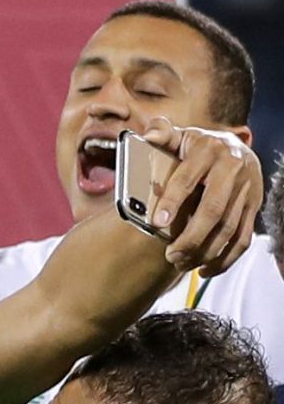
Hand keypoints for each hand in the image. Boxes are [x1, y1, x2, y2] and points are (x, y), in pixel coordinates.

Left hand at [138, 117, 261, 274]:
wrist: (238, 149)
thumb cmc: (200, 146)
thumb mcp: (183, 136)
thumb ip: (163, 134)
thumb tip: (148, 133)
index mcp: (210, 151)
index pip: (189, 178)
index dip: (172, 200)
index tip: (156, 222)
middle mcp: (233, 170)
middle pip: (214, 210)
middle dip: (191, 236)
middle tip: (170, 255)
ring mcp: (247, 191)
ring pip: (230, 228)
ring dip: (206, 251)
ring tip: (181, 264)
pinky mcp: (255, 207)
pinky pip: (244, 238)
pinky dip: (226, 258)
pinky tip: (205, 270)